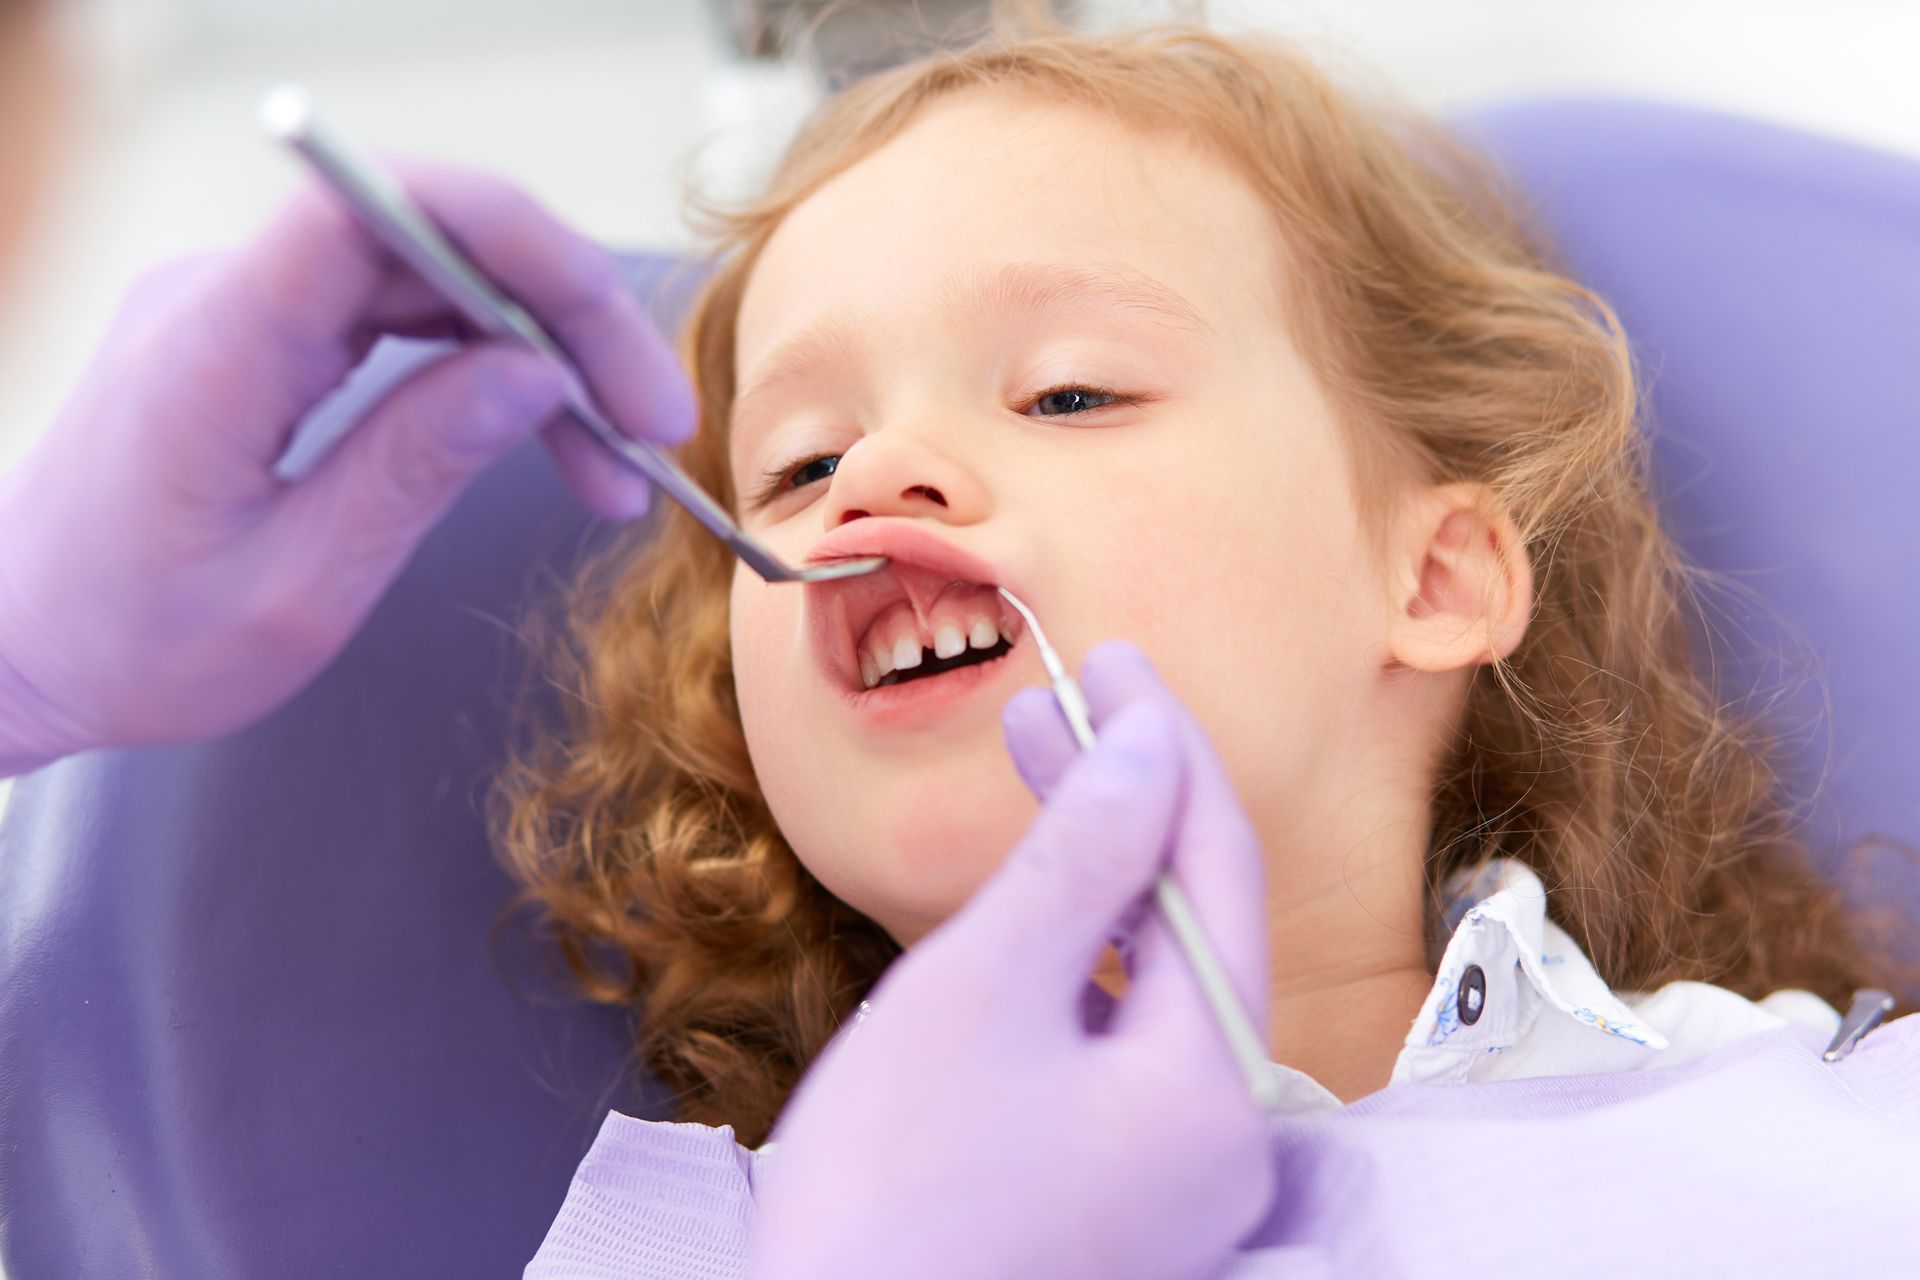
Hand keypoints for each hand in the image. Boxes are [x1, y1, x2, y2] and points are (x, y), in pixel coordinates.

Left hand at [0, 163, 692, 774]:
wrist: (9, 652)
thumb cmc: (129, 644)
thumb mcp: (295, 588)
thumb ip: (414, 467)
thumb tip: (533, 376)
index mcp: (217, 344)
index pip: (384, 211)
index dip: (522, 246)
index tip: (615, 351)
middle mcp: (226, 293)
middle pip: (437, 239)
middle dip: (567, 320)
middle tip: (655, 428)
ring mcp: (244, 307)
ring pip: (438, 278)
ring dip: (544, 353)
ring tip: (618, 462)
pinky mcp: (261, 338)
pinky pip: (403, 316)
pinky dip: (489, 369)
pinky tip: (552, 438)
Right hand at [748, 642, 1275, 1279]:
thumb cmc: (889, 1197)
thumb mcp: (981, 991)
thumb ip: (1079, 857)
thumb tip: (1146, 746)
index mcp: (1212, 1086)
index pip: (1218, 869)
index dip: (1163, 748)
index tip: (1108, 661)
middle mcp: (1224, 1140)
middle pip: (1195, 924)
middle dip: (1125, 804)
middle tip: (1051, 702)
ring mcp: (1177, 1182)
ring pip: (1156, 984)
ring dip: (1100, 877)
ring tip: (1033, 780)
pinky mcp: (1123, 1202)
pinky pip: (1125, 1050)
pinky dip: (1083, 967)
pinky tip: (1035, 914)